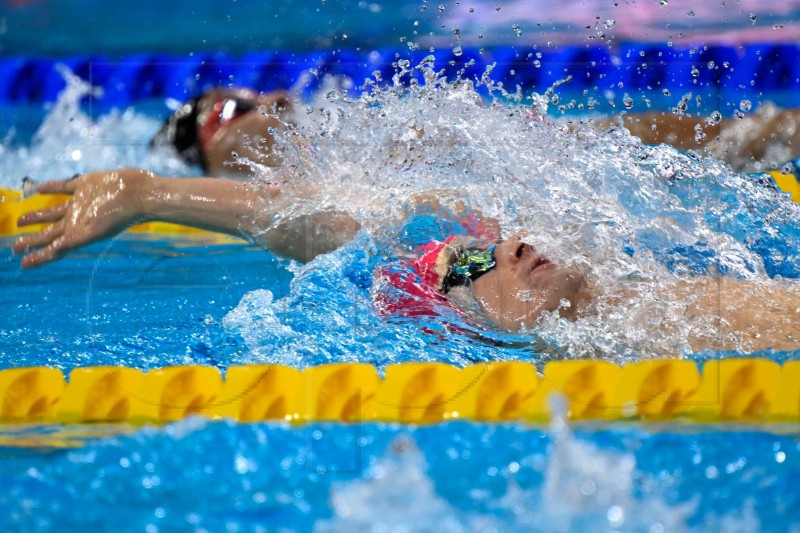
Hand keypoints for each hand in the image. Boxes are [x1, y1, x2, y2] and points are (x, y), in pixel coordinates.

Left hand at [13, 168, 151, 267]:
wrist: (139, 195)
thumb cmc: (119, 215)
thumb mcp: (93, 231)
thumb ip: (72, 241)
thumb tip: (52, 251)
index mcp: (78, 233)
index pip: (54, 248)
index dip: (38, 257)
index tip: (22, 263)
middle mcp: (77, 219)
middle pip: (49, 233)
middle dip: (32, 240)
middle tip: (15, 247)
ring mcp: (80, 202)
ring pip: (52, 212)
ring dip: (37, 216)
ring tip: (21, 221)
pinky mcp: (85, 185)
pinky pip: (62, 187)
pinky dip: (49, 188)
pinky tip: (39, 189)